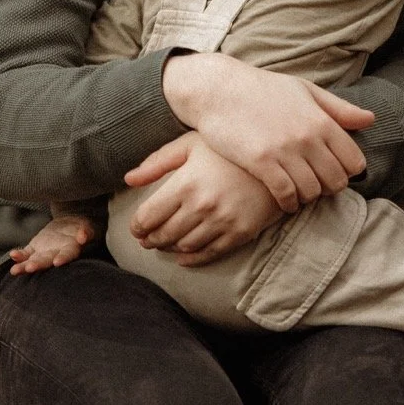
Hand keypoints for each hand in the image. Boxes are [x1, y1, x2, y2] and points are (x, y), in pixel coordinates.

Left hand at [9, 215, 95, 274]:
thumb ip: (86, 232)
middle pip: (47, 261)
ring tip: (14, 271)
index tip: (57, 262)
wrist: (68, 225)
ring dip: (24, 266)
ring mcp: (44, 253)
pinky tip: (13, 255)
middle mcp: (56, 254)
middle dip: (38, 265)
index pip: (68, 255)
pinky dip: (19, 255)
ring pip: (34, 261)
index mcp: (71, 249)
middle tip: (30, 268)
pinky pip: (26, 253)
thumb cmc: (79, 228)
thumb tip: (83, 237)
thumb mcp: (86, 227)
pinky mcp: (35, 249)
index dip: (63, 258)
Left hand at [124, 132, 284, 265]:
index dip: (137, 226)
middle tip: (146, 240)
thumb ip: (158, 161)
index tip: (136, 228)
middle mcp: (202, 206)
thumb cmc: (228, 150)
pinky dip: (192, 259)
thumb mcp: (191, 145)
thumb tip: (128, 179)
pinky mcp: (240, 233)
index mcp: (186, 183)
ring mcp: (223, 222)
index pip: (148, 216)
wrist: (276, 159)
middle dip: (151, 240)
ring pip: (184, 246)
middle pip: (164, 234)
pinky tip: (183, 256)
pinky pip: (209, 253)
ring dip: (169, 249)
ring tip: (164, 245)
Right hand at [161, 56, 374, 212]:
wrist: (219, 89)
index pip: (354, 160)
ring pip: (312, 191)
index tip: (337, 173)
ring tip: (301, 194)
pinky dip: (289, 204)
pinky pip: (285, 194)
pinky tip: (285, 202)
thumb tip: (370, 120)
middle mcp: (308, 137)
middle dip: (331, 188)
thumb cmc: (263, 89)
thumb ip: (339, 109)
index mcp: (322, 120)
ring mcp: (284, 151)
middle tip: (320, 187)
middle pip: (336, 180)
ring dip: (309, 197)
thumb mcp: (305, 91)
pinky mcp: (261, 163)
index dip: (349, 172)